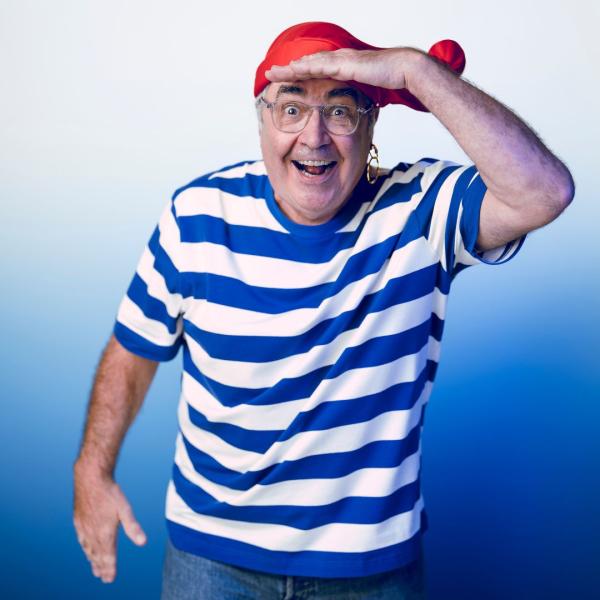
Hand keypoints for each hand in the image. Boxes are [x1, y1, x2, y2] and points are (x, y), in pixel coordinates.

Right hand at [73, 466, 145, 583]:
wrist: (90, 479)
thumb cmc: (110, 493)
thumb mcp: (125, 509)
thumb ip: (133, 527)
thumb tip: (143, 542)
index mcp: (104, 534)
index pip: (107, 557)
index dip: (109, 569)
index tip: (110, 579)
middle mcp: (92, 534)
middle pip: (97, 556)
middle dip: (101, 568)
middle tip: (104, 578)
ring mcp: (83, 528)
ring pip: (88, 550)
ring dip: (92, 560)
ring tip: (95, 569)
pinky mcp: (78, 521)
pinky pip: (82, 540)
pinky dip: (85, 549)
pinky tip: (86, 549)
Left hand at [265, 48, 419, 90]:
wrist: (404, 70)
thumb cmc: (391, 81)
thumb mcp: (367, 93)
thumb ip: (356, 98)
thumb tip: (352, 110)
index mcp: (343, 67)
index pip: (315, 70)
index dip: (299, 75)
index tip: (284, 81)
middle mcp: (339, 60)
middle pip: (307, 64)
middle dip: (288, 69)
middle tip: (270, 73)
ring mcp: (342, 60)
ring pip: (310, 62)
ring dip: (291, 67)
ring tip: (274, 72)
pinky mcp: (346, 63)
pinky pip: (321, 65)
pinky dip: (306, 67)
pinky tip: (293, 70)